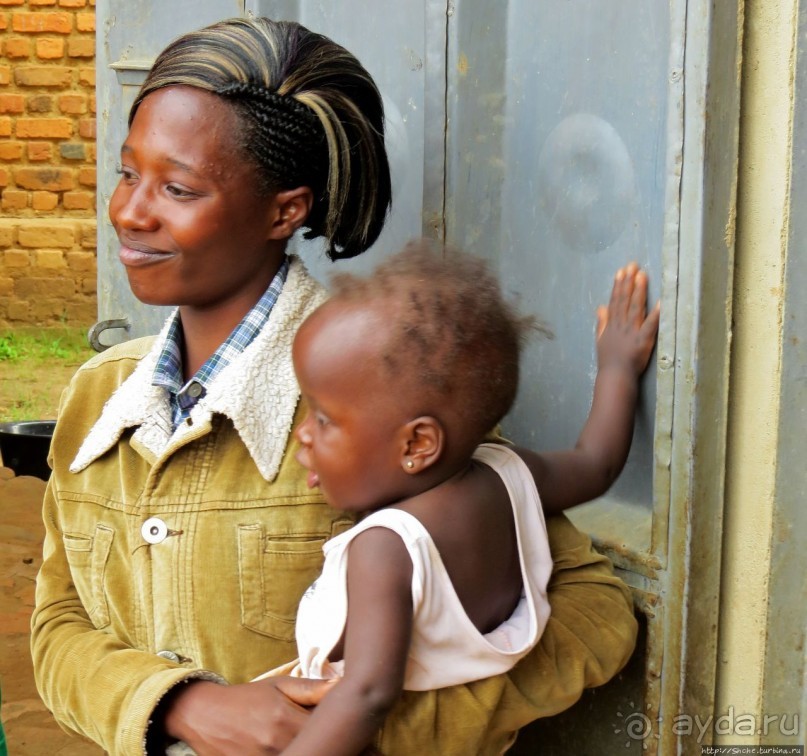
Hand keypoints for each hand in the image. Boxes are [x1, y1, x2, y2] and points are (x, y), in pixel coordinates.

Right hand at [162, 676, 334, 754]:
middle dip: (330, 745)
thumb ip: (311, 688)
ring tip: (321, 745)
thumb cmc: (246, 697)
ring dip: (312, 750)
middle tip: (348, 743)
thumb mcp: (278, 685)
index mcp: (284, 719)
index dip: (342, 731)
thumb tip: (341, 685)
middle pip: (315, 748)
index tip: (353, 730)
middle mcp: (275, 744)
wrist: (204, 714)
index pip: (325, 730)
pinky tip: (300, 749)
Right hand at [596, 262, 659, 375]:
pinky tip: (662, 301)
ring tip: (641, 275)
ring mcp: (632, 331)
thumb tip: (600, 307)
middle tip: (632, 265)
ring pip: (635, 307)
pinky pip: (651, 324)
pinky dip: (657, 313)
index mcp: (612, 324)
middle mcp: (621, 325)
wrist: (615, 376)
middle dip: (628, 282)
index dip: (618, 285)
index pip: (615, 301)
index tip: (621, 271)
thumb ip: (602, 322)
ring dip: (638, 290)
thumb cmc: (609, 360)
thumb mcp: (601, 339)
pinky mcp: (643, 340)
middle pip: (625, 300)